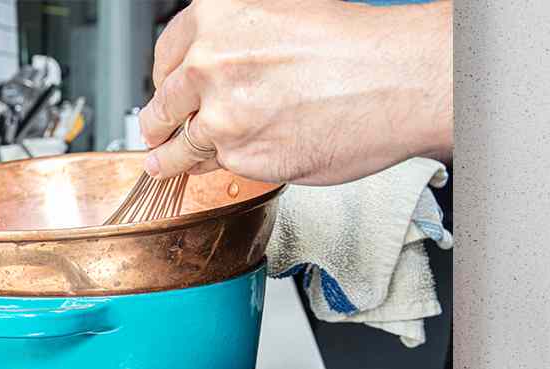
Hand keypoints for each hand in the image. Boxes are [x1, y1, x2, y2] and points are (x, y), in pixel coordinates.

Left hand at [140, 0, 452, 184]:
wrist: (394, 81)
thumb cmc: (356, 48)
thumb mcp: (284, 12)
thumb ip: (241, 40)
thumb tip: (222, 67)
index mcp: (216, 16)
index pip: (168, 54)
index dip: (166, 78)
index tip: (167, 91)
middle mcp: (209, 62)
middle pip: (166, 101)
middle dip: (158, 121)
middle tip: (155, 133)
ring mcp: (223, 114)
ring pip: (185, 144)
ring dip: (172, 158)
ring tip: (163, 166)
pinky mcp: (245, 157)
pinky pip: (223, 168)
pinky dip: (224, 170)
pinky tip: (220, 171)